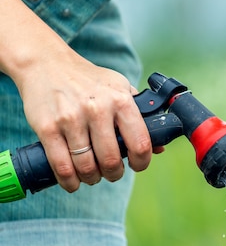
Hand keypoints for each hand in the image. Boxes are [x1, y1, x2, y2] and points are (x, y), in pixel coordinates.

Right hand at [15, 55, 151, 191]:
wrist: (47, 64)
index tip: (137, 165)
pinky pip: (62, 165)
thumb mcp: (120, 88)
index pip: (140, 143)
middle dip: (114, 174)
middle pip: (111, 160)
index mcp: (121, 101)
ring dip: (92, 178)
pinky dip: (69, 181)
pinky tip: (73, 182)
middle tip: (112, 173)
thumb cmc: (89, 80)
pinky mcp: (48, 128)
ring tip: (93, 176)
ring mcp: (71, 119)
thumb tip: (159, 148)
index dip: (141, 162)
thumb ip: (140, 115)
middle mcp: (97, 109)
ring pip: (87, 166)